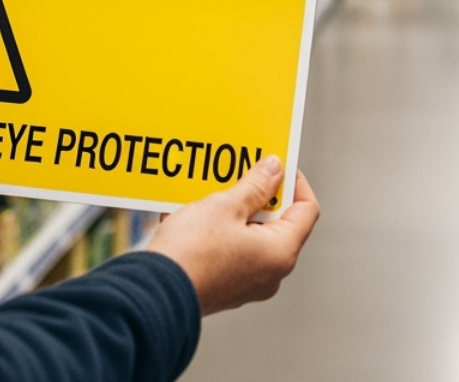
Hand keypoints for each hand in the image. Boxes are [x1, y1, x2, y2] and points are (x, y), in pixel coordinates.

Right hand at [147, 156, 319, 315]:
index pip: (306, 210)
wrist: (152, 293)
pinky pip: (227, 250)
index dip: (294, 182)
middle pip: (276, 223)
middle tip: (238, 173)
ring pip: (248, 236)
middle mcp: (269, 274)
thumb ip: (255, 185)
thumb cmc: (191, 253)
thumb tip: (274, 170)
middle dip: (256, 195)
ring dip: (231, 211)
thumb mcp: (225, 206)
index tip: (276, 164)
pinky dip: (215, 231)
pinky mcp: (222, 287)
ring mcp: (245, 283)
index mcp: (280, 253)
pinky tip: (190, 215)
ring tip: (208, 192)